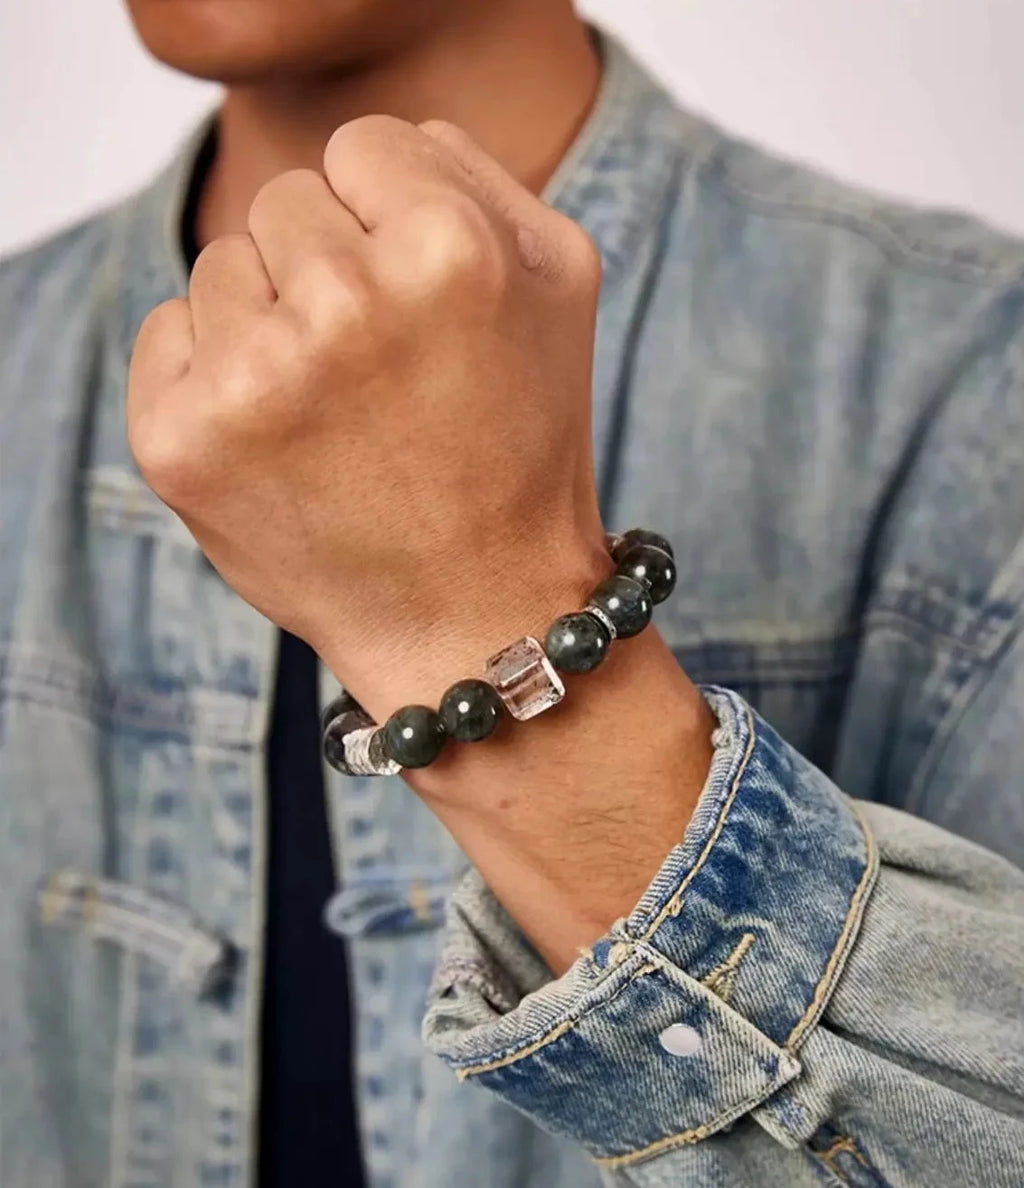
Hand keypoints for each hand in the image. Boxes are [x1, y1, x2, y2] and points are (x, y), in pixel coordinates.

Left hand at [129, 116, 713, 971]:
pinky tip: (281, 440)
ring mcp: (254, 380)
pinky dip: (214, 374)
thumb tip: (381, 143)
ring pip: (222, 266)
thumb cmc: (523, 448)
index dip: (396, 224)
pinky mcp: (181, 442)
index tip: (424, 306)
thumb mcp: (562, 288)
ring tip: (340, 417)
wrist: (477, 615)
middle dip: (333, 272)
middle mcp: (346, 306)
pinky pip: (166, 333)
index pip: (363, 145)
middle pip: (284, 201)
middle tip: (387, 378)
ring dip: (273, 326)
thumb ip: (476, 173)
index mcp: (448, 253)